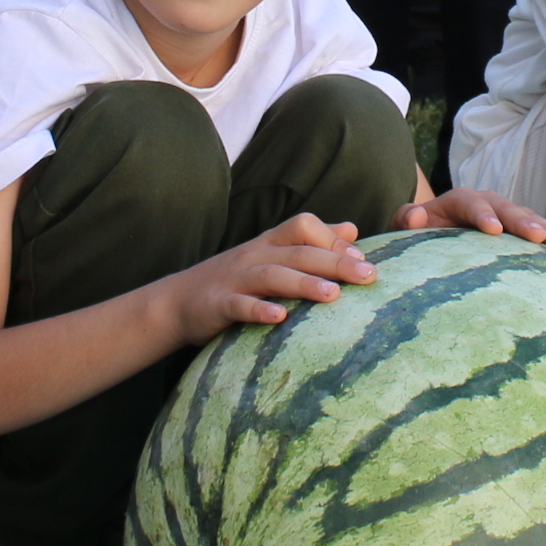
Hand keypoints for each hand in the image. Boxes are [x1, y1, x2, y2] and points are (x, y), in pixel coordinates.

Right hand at [160, 214, 377, 343]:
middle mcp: (254, 255)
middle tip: (369, 276)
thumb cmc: (234, 280)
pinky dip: (259, 310)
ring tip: (333, 295)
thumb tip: (351, 231)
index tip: (365, 259)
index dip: (333, 239)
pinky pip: (239, 305)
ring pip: (272, 275)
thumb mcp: (270, 256)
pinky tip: (280, 319)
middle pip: (298, 251)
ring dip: (304, 284)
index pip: (304, 226)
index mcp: (269, 243)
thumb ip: (309, 243)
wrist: (176, 302)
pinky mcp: (218, 304)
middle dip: (335, 262)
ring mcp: (235, 278)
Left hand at [397, 188, 545, 252]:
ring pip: (528, 219)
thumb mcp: (405, 226)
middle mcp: (486, 204)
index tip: (494, 231)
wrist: (433, 236)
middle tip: (540, 236)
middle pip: (506, 208)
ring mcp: (505, 217)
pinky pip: (539, 233)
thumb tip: (416, 215)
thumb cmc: (418, 234)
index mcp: (458, 201)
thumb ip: (405, 218)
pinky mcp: (518, 233)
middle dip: (524, 221)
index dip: (482, 214)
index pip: (470, 201)